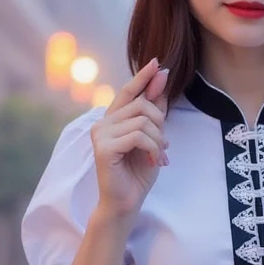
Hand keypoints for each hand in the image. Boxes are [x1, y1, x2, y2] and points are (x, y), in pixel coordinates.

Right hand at [91, 57, 168, 219]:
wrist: (127, 202)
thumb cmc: (138, 171)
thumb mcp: (153, 137)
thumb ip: (155, 110)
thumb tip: (161, 77)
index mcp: (113, 119)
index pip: (129, 91)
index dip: (143, 76)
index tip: (156, 62)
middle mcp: (103, 122)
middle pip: (142, 104)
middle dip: (160, 123)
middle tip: (162, 144)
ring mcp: (100, 134)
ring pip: (142, 120)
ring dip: (158, 139)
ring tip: (157, 155)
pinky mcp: (103, 147)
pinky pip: (138, 135)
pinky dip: (152, 147)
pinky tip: (153, 161)